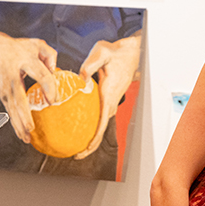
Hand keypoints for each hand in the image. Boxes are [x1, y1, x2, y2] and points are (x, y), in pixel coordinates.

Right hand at [0, 28, 58, 142]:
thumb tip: (55, 70)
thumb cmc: (22, 48)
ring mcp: (6, 86)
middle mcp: (12, 75)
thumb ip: (50, 55)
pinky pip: (10, 111)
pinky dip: (15, 124)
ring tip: (27, 138)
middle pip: (18, 97)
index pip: (40, 74)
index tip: (54, 101)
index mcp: (25, 60)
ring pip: (11, 108)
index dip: (48, 87)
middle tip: (31, 128)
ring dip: (18, 124)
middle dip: (23, 114)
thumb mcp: (38, 44)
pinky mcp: (3, 95)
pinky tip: (23, 135)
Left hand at [76, 35, 140, 158]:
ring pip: (99, 124)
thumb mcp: (101, 52)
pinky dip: (90, 124)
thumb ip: (89, 65)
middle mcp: (110, 103)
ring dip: (90, 136)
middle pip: (100, 131)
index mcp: (108, 96)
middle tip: (73, 153)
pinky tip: (77, 123)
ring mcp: (110, 102)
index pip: (101, 126)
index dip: (92, 142)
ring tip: (73, 143)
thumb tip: (81, 78)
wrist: (131, 52)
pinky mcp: (108, 99)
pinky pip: (99, 116)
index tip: (81, 152)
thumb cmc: (116, 52)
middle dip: (89, 145)